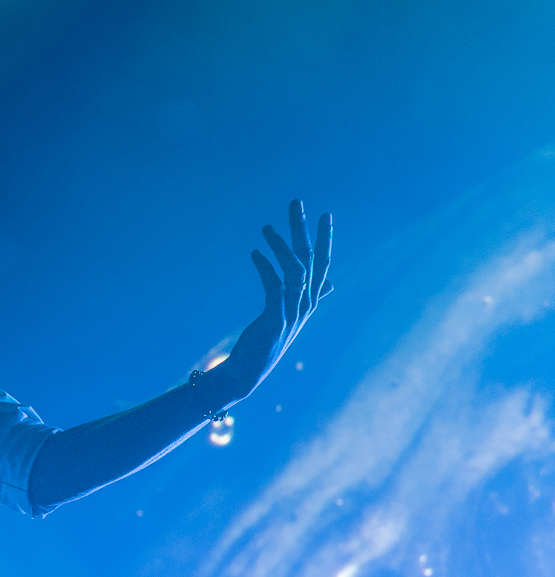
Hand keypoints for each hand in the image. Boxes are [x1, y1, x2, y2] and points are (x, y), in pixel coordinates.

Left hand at [203, 200, 331, 408]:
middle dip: (303, 230)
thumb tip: (330, 284)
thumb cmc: (265, 343)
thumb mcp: (290, 316)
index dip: (325, 239)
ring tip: (265, 227)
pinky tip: (254, 253)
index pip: (322, 264)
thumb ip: (311, 298)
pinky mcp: (276, 320)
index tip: (325, 215)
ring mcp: (293, 313)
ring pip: (295, 270)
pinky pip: (274, 286)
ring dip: (280, 245)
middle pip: (310, 260)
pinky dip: (265, 267)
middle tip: (295, 203)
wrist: (246, 373)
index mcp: (309, 301)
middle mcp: (305, 305)